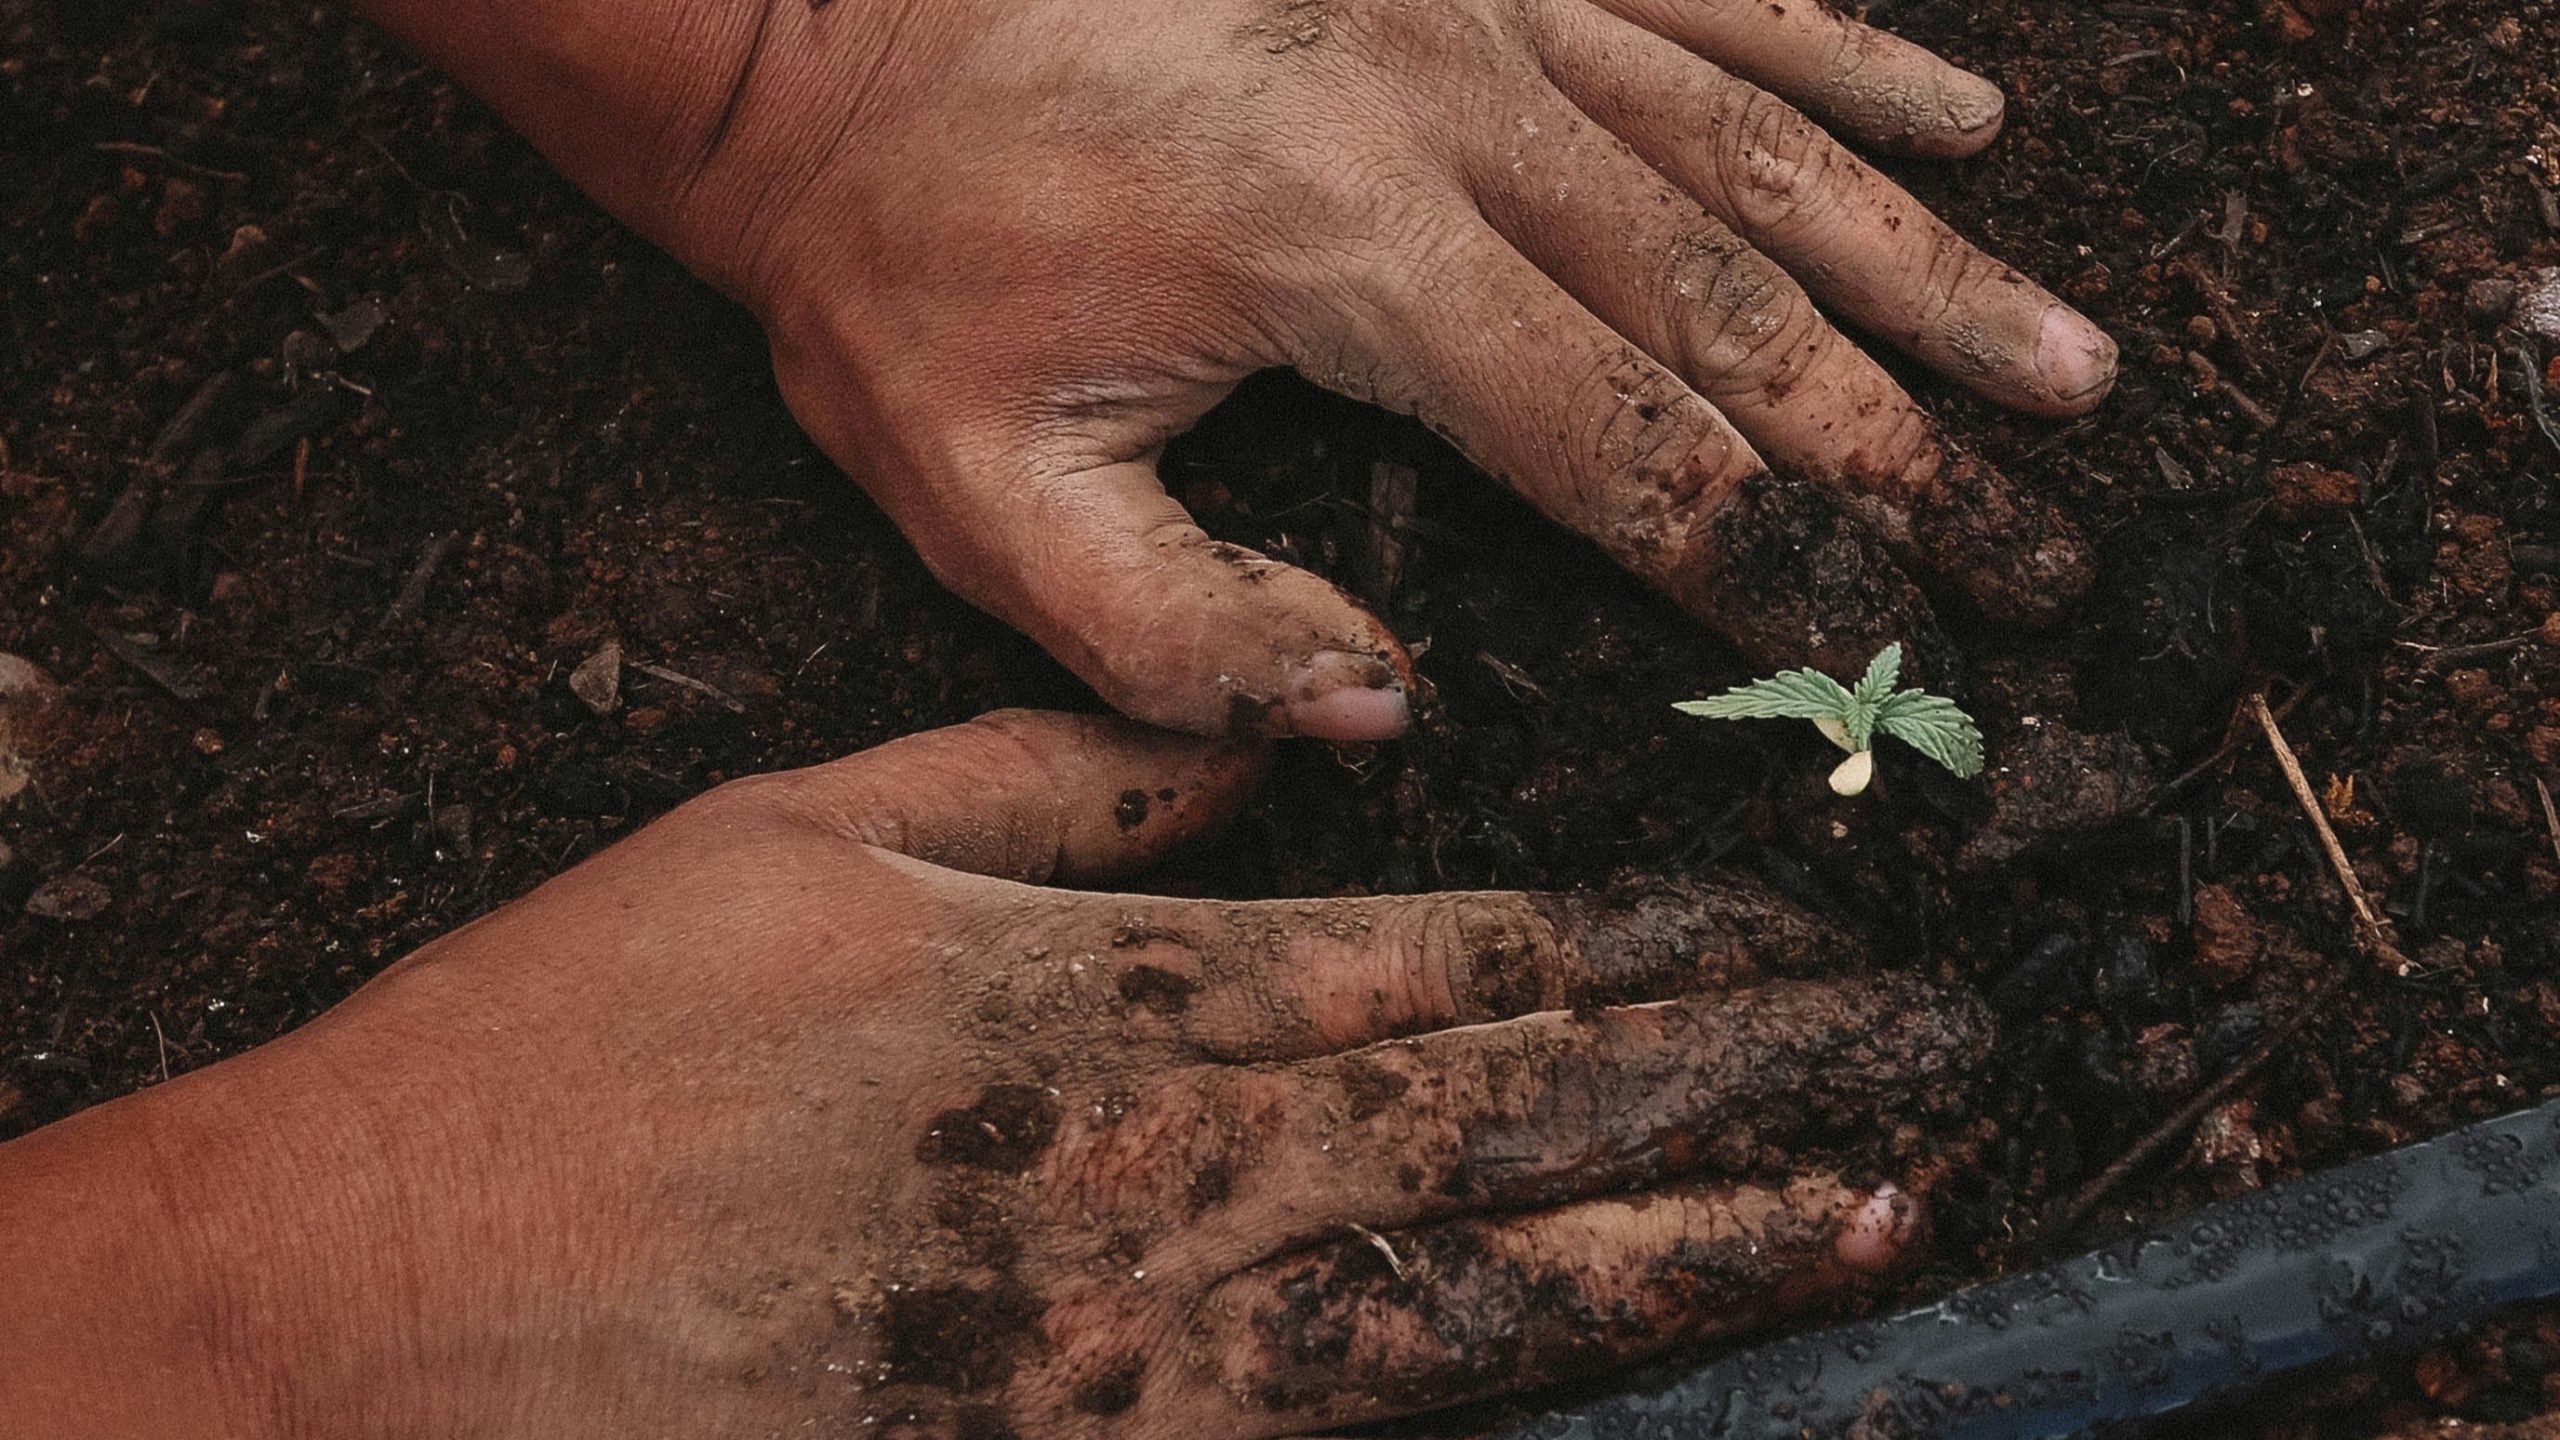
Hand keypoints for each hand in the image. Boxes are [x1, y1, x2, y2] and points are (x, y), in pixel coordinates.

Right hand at [0, 711, 1985, 1437]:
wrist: (378, 1307)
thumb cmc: (580, 1043)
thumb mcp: (812, 829)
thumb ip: (1067, 776)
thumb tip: (1272, 743)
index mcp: (1100, 997)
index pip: (1444, 961)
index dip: (1642, 945)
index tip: (1793, 928)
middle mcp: (1150, 1173)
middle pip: (1505, 1119)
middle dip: (1733, 1081)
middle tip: (1925, 1054)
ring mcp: (1125, 1352)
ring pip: (1470, 1293)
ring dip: (1685, 1248)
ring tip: (1867, 1212)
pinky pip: (1334, 1437)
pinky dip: (1500, 1399)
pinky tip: (1628, 1378)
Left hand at [358, 0, 2116, 739]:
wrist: (806, 12)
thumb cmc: (887, 255)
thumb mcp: (970, 488)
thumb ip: (1173, 636)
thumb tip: (1382, 710)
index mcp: (1347, 255)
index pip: (1617, 438)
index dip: (1768, 556)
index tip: (1890, 648)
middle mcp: (1454, 106)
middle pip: (1738, 300)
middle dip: (1906, 445)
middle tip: (2051, 546)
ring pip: (1758, 145)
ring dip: (1926, 268)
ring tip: (2069, 365)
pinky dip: (1840, 47)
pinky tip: (1958, 115)